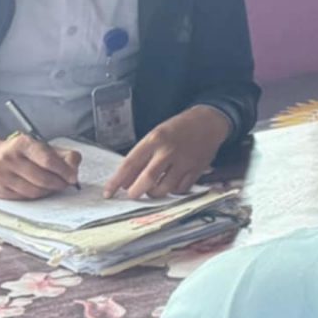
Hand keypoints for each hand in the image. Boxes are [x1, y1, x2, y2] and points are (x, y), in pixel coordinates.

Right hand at [0, 134, 81, 201]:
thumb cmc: (21, 154)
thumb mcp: (41, 147)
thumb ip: (63, 155)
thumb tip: (74, 166)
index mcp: (23, 143)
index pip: (47, 159)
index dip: (63, 170)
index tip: (73, 177)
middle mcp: (9, 157)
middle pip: (42, 178)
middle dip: (59, 183)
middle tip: (65, 184)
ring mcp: (1, 174)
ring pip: (34, 191)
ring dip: (49, 191)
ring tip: (53, 186)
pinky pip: (24, 197)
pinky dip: (37, 195)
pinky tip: (39, 189)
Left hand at [109, 106, 234, 200]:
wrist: (208, 122)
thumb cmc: (177, 129)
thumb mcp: (156, 136)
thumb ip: (141, 157)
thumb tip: (126, 182)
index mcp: (154, 139)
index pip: (130, 164)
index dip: (116, 181)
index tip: (108, 193)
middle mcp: (168, 150)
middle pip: (147, 179)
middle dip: (136, 191)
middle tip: (132, 194)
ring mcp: (184, 161)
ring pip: (164, 188)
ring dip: (154, 193)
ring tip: (151, 189)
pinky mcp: (197, 170)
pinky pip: (180, 189)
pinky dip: (172, 191)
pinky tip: (170, 185)